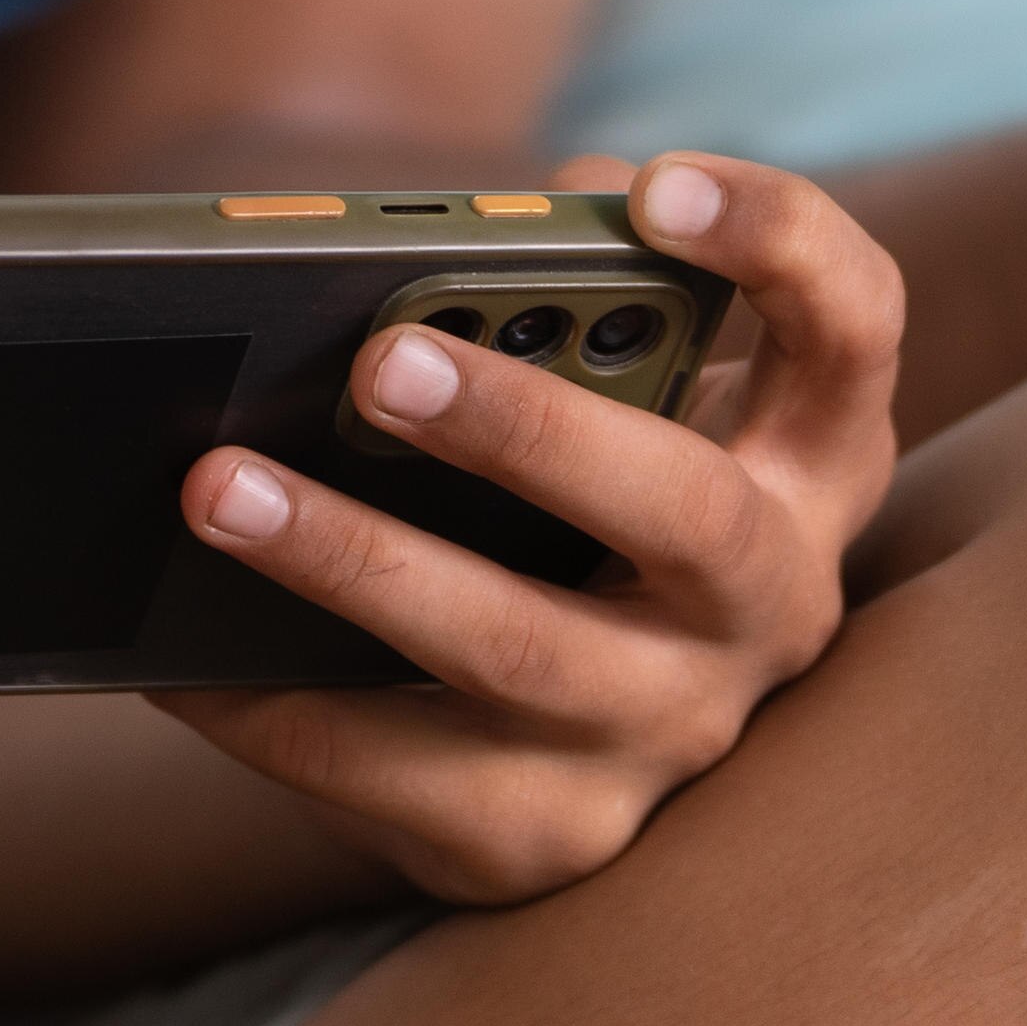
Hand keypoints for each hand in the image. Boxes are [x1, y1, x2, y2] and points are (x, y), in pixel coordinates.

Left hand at [154, 153, 898, 904]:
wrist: (560, 739)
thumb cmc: (567, 506)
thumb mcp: (609, 400)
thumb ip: (569, 298)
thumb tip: (462, 244)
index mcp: (805, 460)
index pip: (853, 328)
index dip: (778, 243)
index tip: (654, 187)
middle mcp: (770, 606)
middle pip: (690, 512)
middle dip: (532, 432)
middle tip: (380, 360)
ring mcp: (670, 737)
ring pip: (521, 652)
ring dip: (359, 563)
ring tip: (219, 488)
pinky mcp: (550, 838)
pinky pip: (396, 778)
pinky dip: (272, 706)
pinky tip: (173, 647)